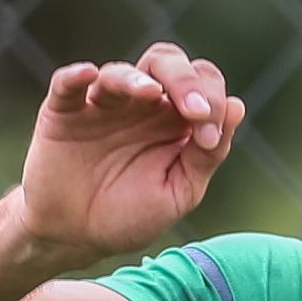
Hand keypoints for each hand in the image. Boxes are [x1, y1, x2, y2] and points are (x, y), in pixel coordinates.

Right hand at [13, 43, 245, 266]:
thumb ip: (207, 155)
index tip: (208, 140)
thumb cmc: (131, 214)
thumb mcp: (179, 192)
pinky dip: (75, 76)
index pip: (203, 83)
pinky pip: (66, 84)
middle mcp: (141, 103)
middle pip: (166, 62)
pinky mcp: (63, 113)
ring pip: (119, 72)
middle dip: (185, 79)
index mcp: (175, 117)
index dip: (213, 101)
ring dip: (136, 79)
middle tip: (196, 111)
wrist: (76, 238)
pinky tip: (87, 74)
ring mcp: (101, 105)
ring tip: (151, 94)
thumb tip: (238, 106)